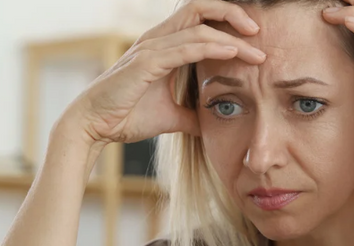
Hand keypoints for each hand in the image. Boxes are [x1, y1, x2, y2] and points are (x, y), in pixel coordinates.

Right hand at [66, 0, 266, 146]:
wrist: (94, 126)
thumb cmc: (126, 116)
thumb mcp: (171, 116)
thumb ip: (194, 115)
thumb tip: (214, 126)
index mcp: (163, 45)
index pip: (200, 18)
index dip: (227, 22)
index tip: (253, 41)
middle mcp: (157, 39)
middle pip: (200, 8)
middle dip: (233, 14)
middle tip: (259, 33)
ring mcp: (151, 48)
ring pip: (199, 27)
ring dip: (232, 37)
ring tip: (256, 51)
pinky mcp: (147, 62)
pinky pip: (187, 47)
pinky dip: (213, 48)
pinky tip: (233, 54)